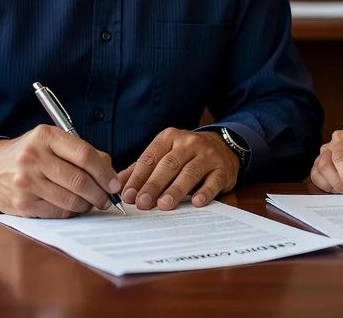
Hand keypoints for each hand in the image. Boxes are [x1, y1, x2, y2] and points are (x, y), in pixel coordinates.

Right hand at [0, 125, 121, 217]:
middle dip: (100, 193)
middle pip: (80, 181)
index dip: (105, 172)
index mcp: (45, 137)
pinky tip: (72, 207)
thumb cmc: (29, 154)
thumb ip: (81, 152)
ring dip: (87, 205)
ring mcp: (26, 182)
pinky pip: (58, 212)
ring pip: (71, 200)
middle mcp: (33, 158)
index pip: (85, 155)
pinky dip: (71, 212)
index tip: (114, 183)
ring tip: (91, 203)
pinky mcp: (22, 204)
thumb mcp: (51, 142)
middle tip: (107, 198)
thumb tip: (110, 171)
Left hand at [118, 128, 239, 210]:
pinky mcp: (223, 169)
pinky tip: (196, 202)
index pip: (150, 157)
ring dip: (175, 190)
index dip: (138, 177)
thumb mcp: (164, 154)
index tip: (128, 195)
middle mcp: (188, 143)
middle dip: (154, 185)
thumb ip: (142, 168)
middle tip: (143, 203)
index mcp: (169, 138)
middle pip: (168, 165)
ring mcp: (207, 155)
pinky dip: (205, 192)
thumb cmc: (187, 154)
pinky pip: (213, 181)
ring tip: (164, 205)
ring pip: (189, 172)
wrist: (224, 145)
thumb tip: (118, 184)